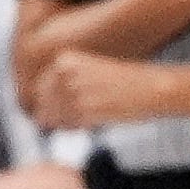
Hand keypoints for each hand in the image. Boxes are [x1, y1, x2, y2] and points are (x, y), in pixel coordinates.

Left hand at [23, 51, 168, 132]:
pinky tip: (94, 120)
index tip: (64, 109)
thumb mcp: (88, 74)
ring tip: (90, 116)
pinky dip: (78, 129)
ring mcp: (73, 92)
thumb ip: (62, 89)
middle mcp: (65, 73)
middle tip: (80, 116)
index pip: (39, 90)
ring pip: (55, 119)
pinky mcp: (84, 109)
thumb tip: (38, 116)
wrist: (151, 87)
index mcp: (64, 60)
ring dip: (69, 123)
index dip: (48, 105)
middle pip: (44, 107)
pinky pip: (69, 127)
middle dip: (57, 116)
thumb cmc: (124, 83)